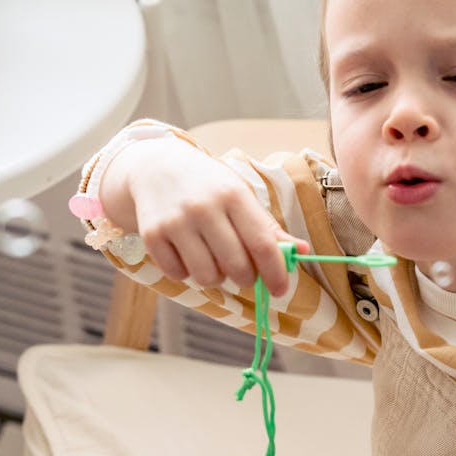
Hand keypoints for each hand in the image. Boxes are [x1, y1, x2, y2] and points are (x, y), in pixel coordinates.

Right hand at [101, 137, 307, 294]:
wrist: (155, 166)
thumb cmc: (208, 186)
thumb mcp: (239, 196)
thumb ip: (268, 227)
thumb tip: (303, 251)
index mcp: (234, 195)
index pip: (262, 244)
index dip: (275, 273)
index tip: (280, 290)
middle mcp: (205, 208)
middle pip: (236, 267)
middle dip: (245, 278)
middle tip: (243, 272)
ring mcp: (176, 222)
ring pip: (206, 276)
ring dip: (215, 277)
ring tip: (212, 259)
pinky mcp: (152, 235)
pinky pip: (178, 275)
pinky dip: (186, 273)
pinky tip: (187, 254)